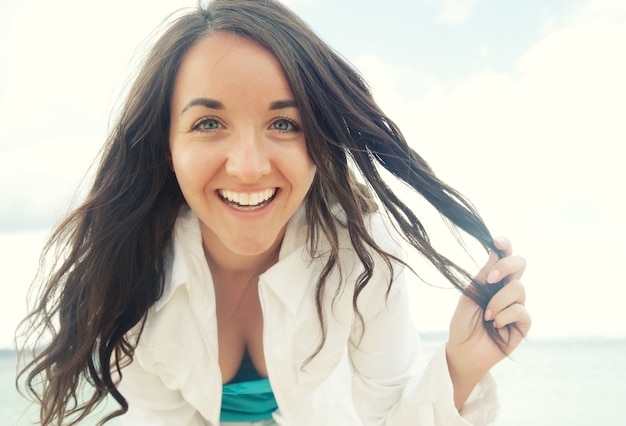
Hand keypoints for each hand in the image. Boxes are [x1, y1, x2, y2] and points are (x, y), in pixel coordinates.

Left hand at [446, 237, 530, 407]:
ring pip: (518, 288)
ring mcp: (518, 305)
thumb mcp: (469, 296)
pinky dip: (504, 315)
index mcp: (494, 280)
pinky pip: (521, 310)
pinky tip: (495, 325)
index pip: (504, 257)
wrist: (463, 350)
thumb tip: (494, 252)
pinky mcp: (524, 324)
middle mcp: (508, 290)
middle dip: (507, 266)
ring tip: (486, 315)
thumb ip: (483, 276)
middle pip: (520, 264)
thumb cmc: (463, 323)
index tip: (497, 241)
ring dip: (498, 301)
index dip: (505, 246)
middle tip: (491, 278)